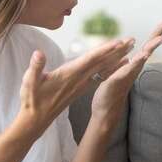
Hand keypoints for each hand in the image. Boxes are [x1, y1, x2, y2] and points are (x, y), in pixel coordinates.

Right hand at [16, 39, 134, 139]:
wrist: (36, 120)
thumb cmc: (31, 100)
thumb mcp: (29, 82)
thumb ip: (35, 67)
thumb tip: (38, 54)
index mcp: (69, 74)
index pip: (90, 60)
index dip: (104, 50)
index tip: (117, 42)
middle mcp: (79, 79)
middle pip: (101, 62)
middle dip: (117, 51)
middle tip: (132, 40)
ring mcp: (81, 85)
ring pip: (102, 69)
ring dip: (116, 58)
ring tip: (129, 49)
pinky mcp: (80, 89)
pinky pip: (99, 77)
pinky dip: (110, 69)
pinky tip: (117, 66)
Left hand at [90, 21, 161, 124]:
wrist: (106, 110)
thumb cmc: (112, 91)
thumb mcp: (119, 73)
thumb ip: (125, 65)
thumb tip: (130, 57)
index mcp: (134, 65)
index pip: (146, 47)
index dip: (155, 35)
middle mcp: (134, 69)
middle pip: (148, 49)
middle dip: (156, 37)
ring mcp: (127, 74)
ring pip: (141, 59)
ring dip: (150, 48)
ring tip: (161, 39)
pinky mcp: (117, 80)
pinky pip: (127, 69)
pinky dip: (135, 62)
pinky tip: (140, 56)